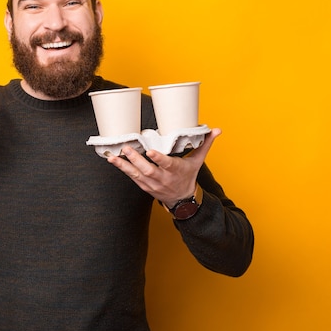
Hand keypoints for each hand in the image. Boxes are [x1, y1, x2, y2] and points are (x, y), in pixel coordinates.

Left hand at [106, 128, 221, 205]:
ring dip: (124, 166)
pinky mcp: (144, 186)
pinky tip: (113, 160)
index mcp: (176, 170)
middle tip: (127, 148)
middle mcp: (163, 178)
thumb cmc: (188, 176)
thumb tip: (217, 130)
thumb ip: (205, 144)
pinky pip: (132, 178)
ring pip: (137, 175)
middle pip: (148, 170)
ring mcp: (152, 184)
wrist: (182, 200)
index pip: (167, 164)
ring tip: (113, 157)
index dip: (159, 159)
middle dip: (136, 160)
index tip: (151, 152)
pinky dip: (123, 169)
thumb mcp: (198, 161)